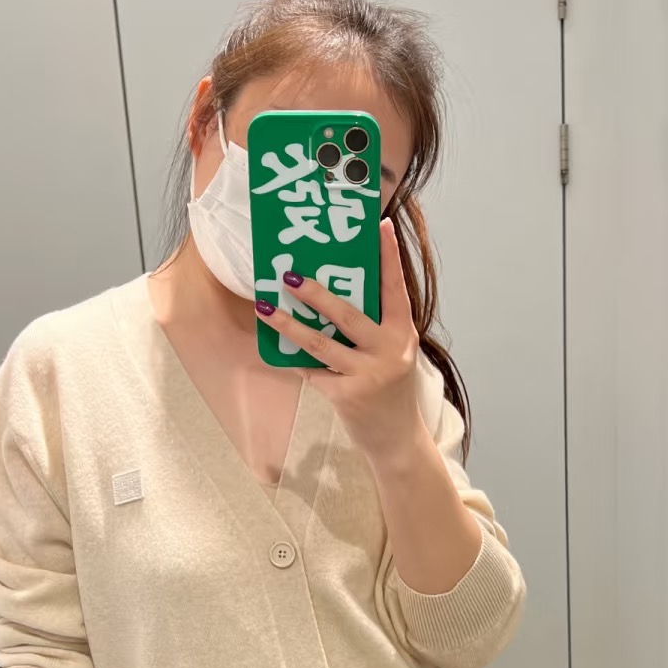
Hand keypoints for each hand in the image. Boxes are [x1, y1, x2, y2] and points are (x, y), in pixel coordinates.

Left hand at [254, 218, 425, 461]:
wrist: (397, 439)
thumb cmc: (390, 390)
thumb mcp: (392, 354)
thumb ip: (372, 329)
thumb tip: (331, 298)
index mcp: (402, 333)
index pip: (395, 289)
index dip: (388, 257)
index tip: (379, 227)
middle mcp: (389, 350)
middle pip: (348, 314)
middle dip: (316, 293)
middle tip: (289, 275)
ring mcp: (368, 374)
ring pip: (321, 343)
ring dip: (288, 324)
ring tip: (265, 307)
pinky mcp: (348, 395)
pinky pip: (313, 371)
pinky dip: (296, 361)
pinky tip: (278, 349)